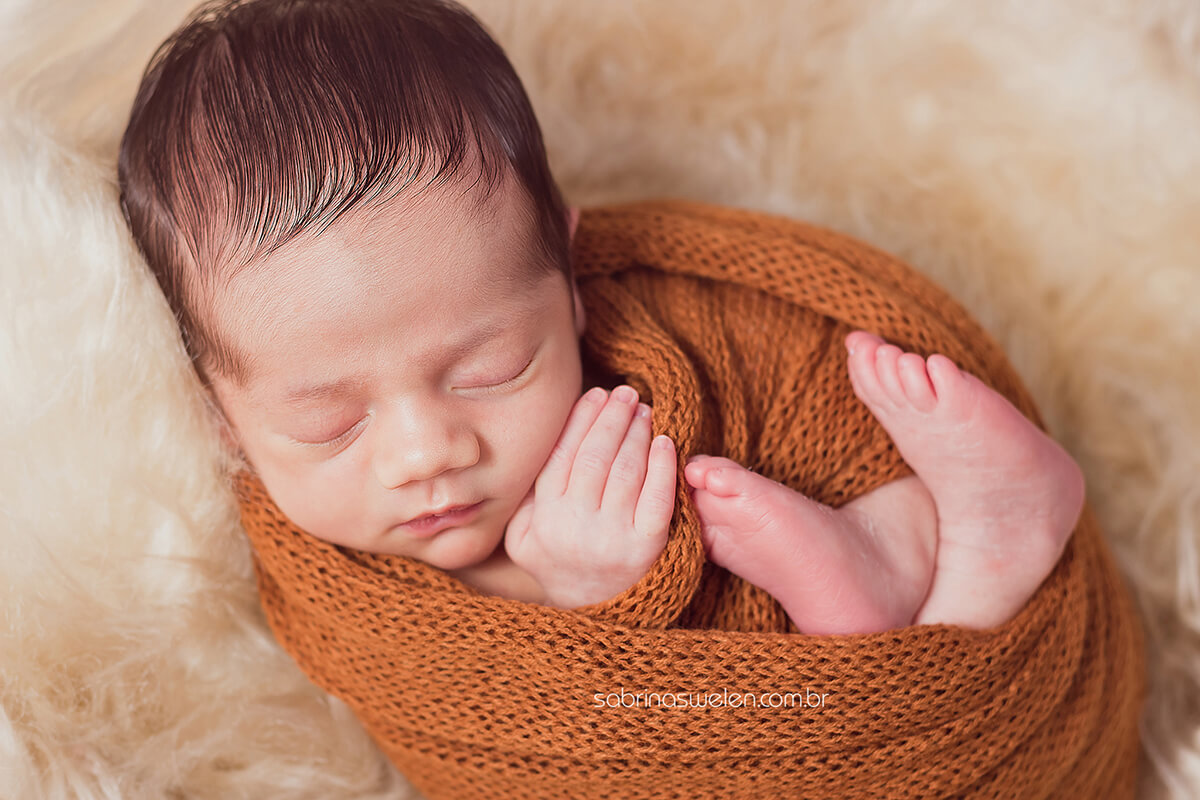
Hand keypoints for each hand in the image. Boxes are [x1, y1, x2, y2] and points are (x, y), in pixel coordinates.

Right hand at [505, 385, 676, 608]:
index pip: (563, 456)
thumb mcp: (524, 534)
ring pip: (626, 471)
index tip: (596, 394)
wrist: (592, 611)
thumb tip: (538, 441)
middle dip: (611, 418)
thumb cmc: (558, 560)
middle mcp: (576, 527)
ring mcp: (613, 537)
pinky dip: (662, 466)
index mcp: (543, 518)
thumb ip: (527, 494)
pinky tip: (664, 442)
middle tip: (626, 392)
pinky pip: (657, 498)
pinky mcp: (647, 547)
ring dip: (636, 434)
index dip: (581, 420)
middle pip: (595, 457)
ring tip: (644, 410)